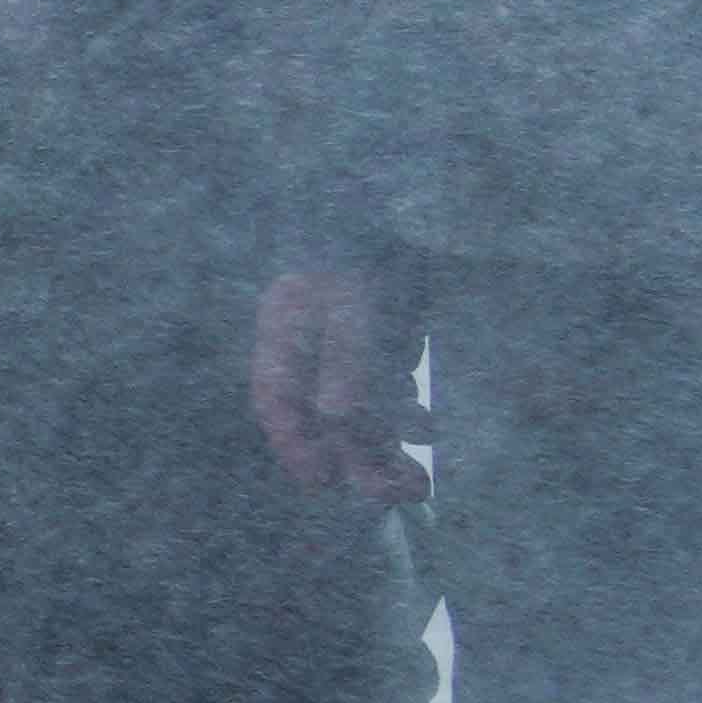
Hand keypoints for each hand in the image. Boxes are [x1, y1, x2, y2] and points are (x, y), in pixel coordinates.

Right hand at [254, 256, 434, 502]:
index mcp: (284, 334)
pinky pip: (383, 393)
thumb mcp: (356, 303)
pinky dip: (402, 416)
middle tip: (394, 494)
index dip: (294, 445)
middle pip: (322, 416)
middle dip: (358, 460)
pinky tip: (425, 429)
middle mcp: (307, 349)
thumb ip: (346, 358)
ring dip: (386, 447)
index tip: (321, 483)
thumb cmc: (367, 250)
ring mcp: (343, 349)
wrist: (394, 208)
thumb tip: (334, 419)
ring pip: (357, 412)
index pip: (276, 400)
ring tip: (418, 480)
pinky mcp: (377, 346)